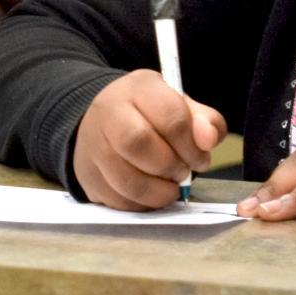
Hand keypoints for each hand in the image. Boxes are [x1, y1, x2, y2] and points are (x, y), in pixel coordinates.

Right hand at [71, 71, 227, 209]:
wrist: (101, 122)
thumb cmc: (149, 115)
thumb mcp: (180, 106)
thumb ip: (205, 121)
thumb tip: (207, 139)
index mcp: (138, 90)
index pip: (170, 116)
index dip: (191, 145)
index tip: (200, 158)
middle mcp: (109, 112)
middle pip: (139, 143)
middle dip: (170, 166)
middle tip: (182, 173)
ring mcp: (93, 146)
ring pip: (127, 180)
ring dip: (158, 192)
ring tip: (169, 187)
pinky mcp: (88, 176)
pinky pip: (118, 200)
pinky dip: (142, 204)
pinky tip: (151, 194)